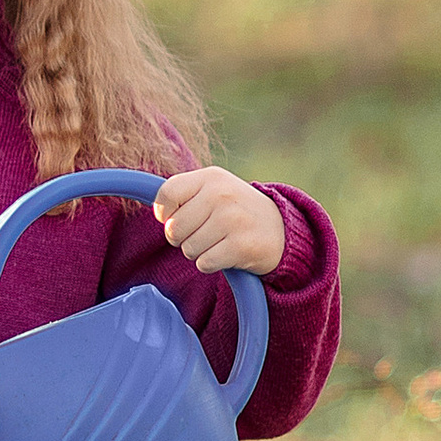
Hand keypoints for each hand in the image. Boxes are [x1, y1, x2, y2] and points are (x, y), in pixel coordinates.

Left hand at [154, 166, 285, 275]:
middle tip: (203, 233)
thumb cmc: (237, 210)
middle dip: (182, 238)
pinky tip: (226, 253)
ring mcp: (233, 220)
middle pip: (173, 229)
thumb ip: (184, 194)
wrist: (282, 230)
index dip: (164, 213)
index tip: (174, 218)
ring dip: (199, 252)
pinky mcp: (241, 246)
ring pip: (188, 249)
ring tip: (218, 241)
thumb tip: (157, 213)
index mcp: (210, 177)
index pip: (167, 194)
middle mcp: (221, 195)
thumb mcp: (214, 189)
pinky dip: (211, 263)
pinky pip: (204, 263)